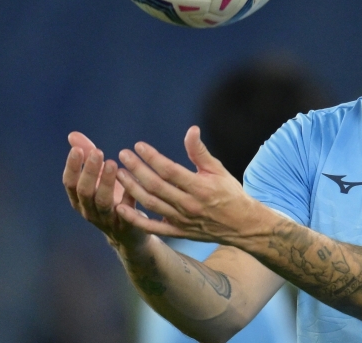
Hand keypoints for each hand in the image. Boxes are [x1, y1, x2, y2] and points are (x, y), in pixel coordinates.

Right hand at [63, 132, 146, 249]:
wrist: (129, 235)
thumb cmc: (111, 199)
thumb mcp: (98, 179)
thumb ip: (88, 157)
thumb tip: (73, 135)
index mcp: (80, 200)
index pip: (70, 183)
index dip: (72, 167)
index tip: (78, 149)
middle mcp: (89, 211)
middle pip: (85, 192)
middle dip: (89, 172)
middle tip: (97, 153)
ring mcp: (107, 220)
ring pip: (103, 202)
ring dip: (106, 183)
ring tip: (112, 163)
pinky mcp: (127, 226)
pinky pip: (127, 212)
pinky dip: (129, 197)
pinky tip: (132, 182)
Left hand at [113, 126, 264, 245]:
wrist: (242, 225)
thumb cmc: (230, 193)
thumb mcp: (218, 170)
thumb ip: (200, 152)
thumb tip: (191, 130)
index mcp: (200, 187)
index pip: (170, 170)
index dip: (152, 157)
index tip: (138, 146)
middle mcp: (188, 204)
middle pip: (156, 186)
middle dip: (136, 169)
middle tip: (122, 155)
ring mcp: (181, 220)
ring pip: (151, 203)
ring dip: (132, 188)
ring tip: (119, 174)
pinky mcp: (178, 232)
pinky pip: (153, 227)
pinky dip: (136, 219)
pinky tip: (121, 207)